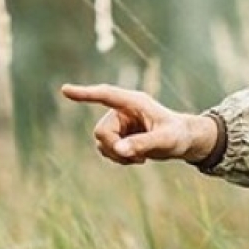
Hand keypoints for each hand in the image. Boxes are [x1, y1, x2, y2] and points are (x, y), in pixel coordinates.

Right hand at [60, 84, 218, 164]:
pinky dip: (119, 158)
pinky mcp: (118, 135)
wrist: (183, 140)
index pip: (105, 95)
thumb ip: (143, 143)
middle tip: (138, 158)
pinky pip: (106, 149)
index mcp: (134, 102)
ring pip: (101, 142)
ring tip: (141, 158)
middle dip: (115, 148)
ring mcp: (119, 123)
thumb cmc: (178, 135)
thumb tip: (118, 150)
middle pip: (101, 131)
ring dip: (118, 155)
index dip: (85, 94)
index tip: (65, 90)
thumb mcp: (165, 140)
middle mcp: (123, 110)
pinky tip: (137, 158)